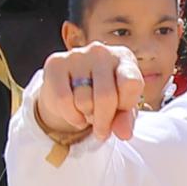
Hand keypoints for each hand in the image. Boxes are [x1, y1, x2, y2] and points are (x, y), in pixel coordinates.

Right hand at [29, 40, 149, 146]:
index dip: (126, 104)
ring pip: (83, 101)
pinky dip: (71, 116)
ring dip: (86, 117)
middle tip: (102, 130)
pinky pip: (64, 100)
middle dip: (104, 121)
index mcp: (124, 58)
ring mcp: (77, 55)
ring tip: (87, 112)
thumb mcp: (121, 108)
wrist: (71, 88)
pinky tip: (76, 113)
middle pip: (105, 97)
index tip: (122, 111)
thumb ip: (126, 119)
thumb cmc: (105, 96)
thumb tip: (124, 133)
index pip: (131, 83)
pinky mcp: (55, 63)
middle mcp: (101, 52)